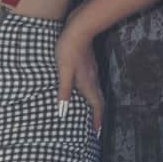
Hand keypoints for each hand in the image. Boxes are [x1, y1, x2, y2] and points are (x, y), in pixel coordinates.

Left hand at [55, 18, 103, 134]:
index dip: (96, 120)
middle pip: (99, 101)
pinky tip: (84, 91)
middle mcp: (93, 79)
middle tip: (95, 127)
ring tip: (90, 113)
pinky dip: (91, 93)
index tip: (96, 132)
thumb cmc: (69, 50)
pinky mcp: (89, 65)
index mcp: (88, 83)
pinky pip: (93, 84)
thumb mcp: (63, 71)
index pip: (96, 106)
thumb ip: (64, 91)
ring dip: (95, 105)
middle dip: (98, 115)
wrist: (79, 29)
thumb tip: (63, 112)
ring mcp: (92, 71)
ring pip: (96, 92)